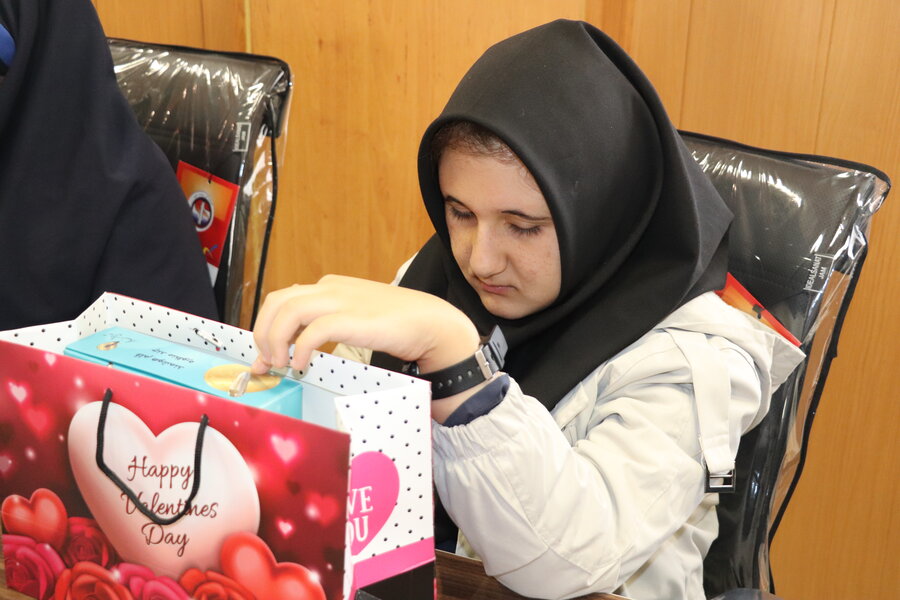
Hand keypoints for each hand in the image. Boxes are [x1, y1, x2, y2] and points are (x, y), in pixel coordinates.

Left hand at [251, 275, 480, 376]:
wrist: (429, 322)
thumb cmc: (395, 324)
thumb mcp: (355, 316)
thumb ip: (327, 324)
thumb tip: (298, 348)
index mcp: (329, 286)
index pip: (283, 299)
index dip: (266, 327)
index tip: (263, 357)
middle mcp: (330, 288)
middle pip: (277, 302)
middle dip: (262, 333)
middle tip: (267, 362)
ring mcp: (341, 300)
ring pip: (288, 312)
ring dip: (275, 341)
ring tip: (282, 364)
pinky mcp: (352, 318)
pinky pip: (313, 331)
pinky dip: (301, 349)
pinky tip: (303, 364)